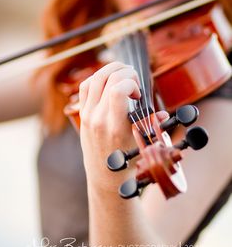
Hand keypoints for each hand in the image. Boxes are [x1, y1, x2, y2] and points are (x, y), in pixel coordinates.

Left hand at [79, 61, 167, 190]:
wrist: (105, 176)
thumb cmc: (126, 161)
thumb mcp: (142, 144)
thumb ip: (152, 125)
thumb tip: (162, 114)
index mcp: (115, 127)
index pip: (117, 91)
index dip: (131, 83)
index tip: (138, 94)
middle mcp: (98, 119)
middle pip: (107, 79)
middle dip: (125, 72)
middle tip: (134, 78)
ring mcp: (87, 115)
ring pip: (94, 79)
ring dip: (110, 69)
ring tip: (123, 72)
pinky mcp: (82, 114)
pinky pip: (86, 87)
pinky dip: (97, 77)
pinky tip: (109, 80)